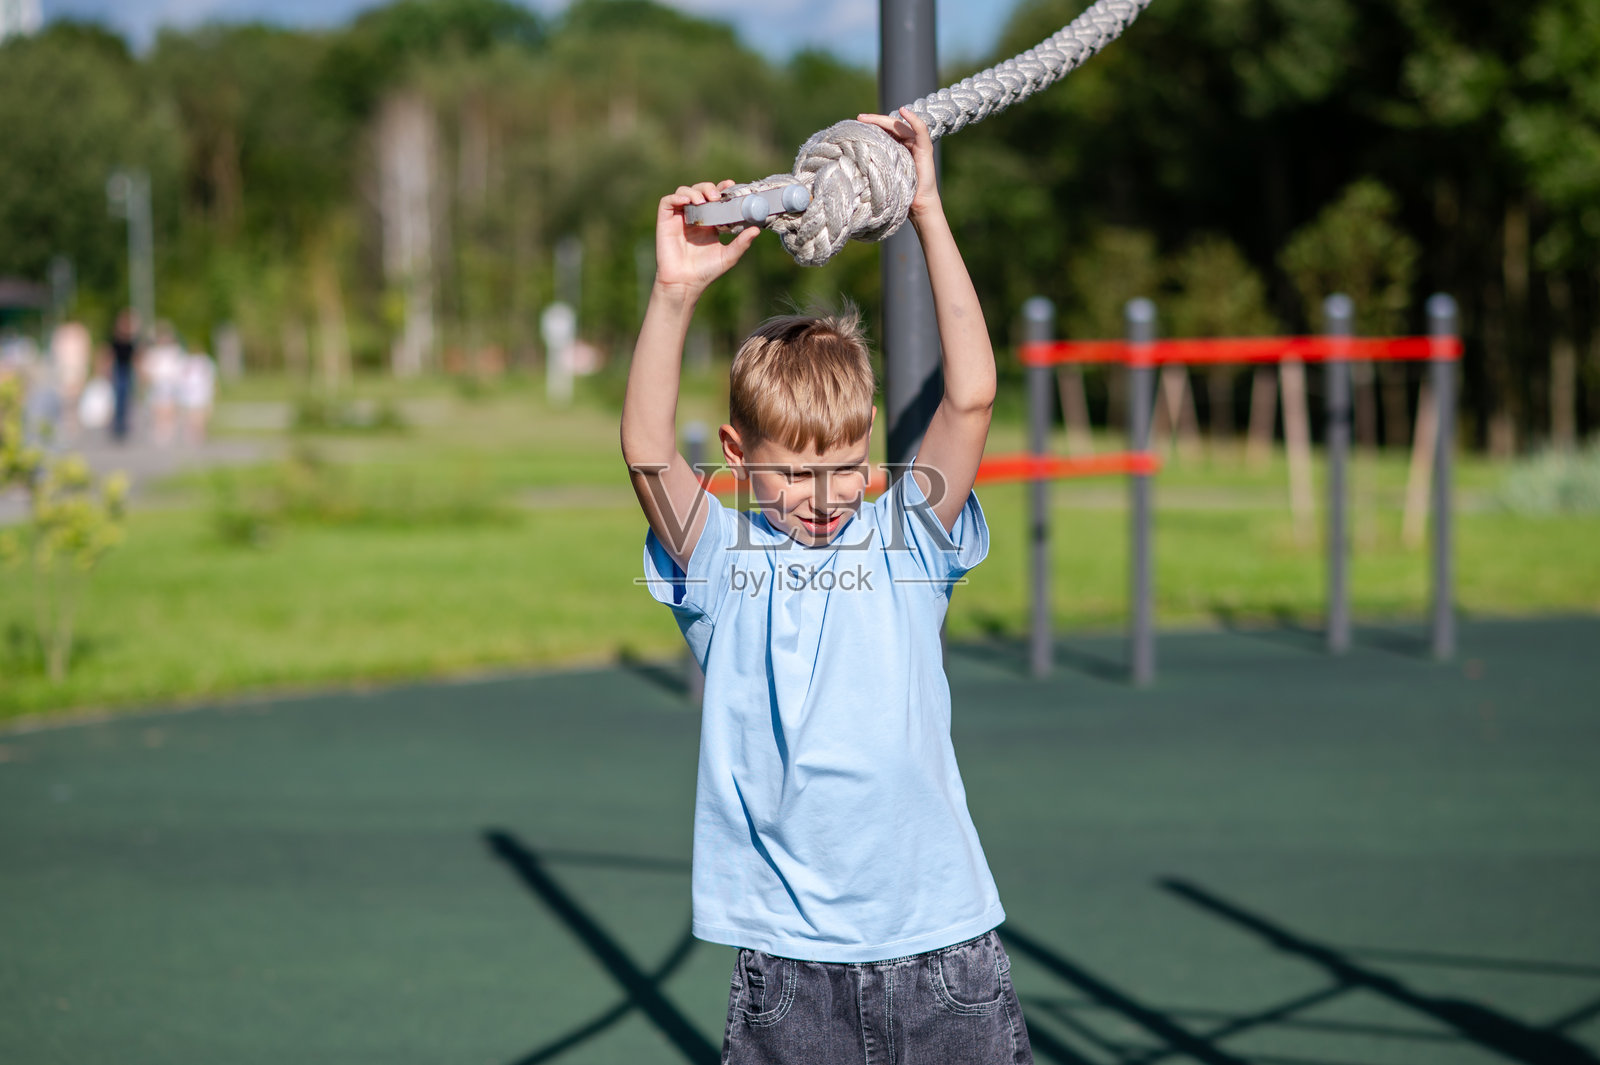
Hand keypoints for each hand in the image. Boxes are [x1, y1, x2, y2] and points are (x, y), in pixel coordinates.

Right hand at [655, 180, 760, 296]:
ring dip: (694, 191)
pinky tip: (686, 201)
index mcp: (709, 222)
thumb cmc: (706, 271)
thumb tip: (757, 229)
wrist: (686, 283)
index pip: (715, 197)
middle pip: (700, 190)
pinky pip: (667, 201)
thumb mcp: (729, 256)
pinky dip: (676, 197)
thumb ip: (742, 243)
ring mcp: (679, 217)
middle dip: (708, 188)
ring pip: (684, 191)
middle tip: (716, 197)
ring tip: (703, 201)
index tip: (731, 185)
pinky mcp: (665, 221)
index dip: (722, 188)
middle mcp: (694, 216)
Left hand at [856, 107, 939, 219]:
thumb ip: (873, 163)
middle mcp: (907, 142)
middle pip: (890, 126)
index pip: (884, 131)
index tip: (855, 124)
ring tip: (870, 117)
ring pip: (900, 126)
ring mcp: (917, 144)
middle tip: (859, 118)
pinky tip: (903, 111)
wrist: (918, 205)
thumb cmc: (899, 192)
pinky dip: (913, 119)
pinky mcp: (925, 148)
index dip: (871, 125)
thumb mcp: (882, 174)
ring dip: (885, 119)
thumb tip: (850, 159)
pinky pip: (920, 130)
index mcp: (897, 147)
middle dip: (874, 120)